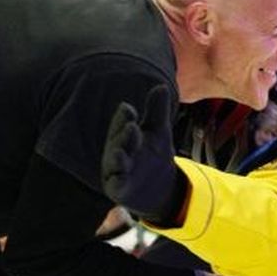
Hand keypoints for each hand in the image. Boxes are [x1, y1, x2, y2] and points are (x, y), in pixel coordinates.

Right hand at [100, 85, 180, 222]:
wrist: (159, 189)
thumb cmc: (154, 156)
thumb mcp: (158, 132)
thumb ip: (157, 111)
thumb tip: (161, 86)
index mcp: (124, 135)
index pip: (123, 123)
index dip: (124, 117)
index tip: (129, 109)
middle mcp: (117, 150)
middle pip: (118, 141)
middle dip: (124, 134)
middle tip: (132, 126)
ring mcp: (116, 170)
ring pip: (115, 162)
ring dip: (118, 156)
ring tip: (120, 151)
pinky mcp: (118, 188)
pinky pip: (116, 183)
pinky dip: (117, 180)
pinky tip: (120, 177)